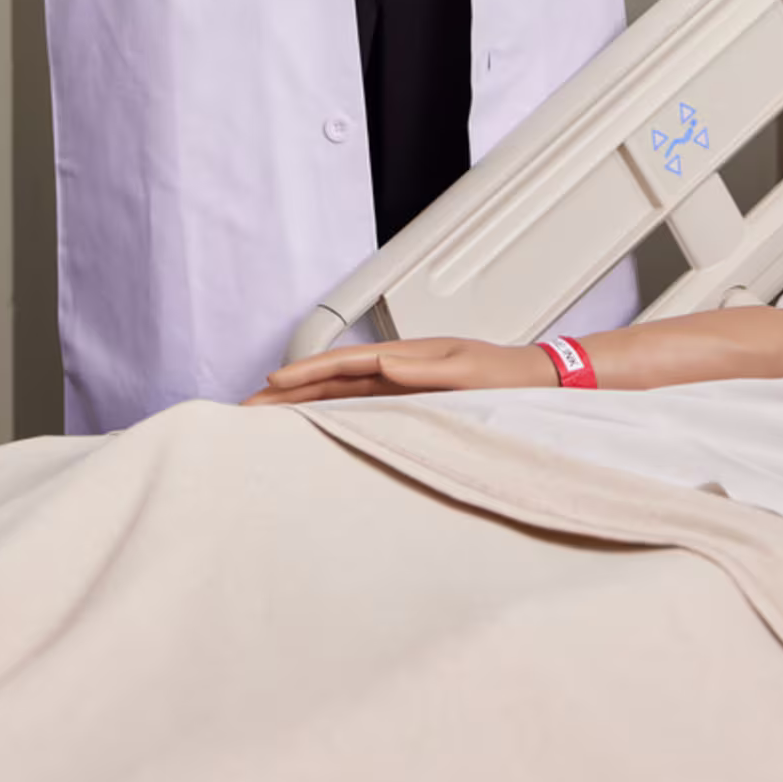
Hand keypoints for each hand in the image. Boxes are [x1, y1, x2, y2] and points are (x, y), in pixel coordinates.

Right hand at [245, 337, 550, 405]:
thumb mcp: (468, 372)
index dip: (306, 372)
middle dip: (289, 388)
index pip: (344, 364)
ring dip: (302, 401)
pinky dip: (328, 412)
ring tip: (267, 414)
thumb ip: (426, 370)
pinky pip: (357, 407)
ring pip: (338, 394)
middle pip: (331, 378)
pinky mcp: (407, 403)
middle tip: (250, 403)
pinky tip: (312, 425)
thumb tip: (384, 364)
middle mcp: (396, 368)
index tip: (273, 381)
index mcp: (405, 356)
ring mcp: (399, 386)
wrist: (532, 381)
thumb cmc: (505, 377)